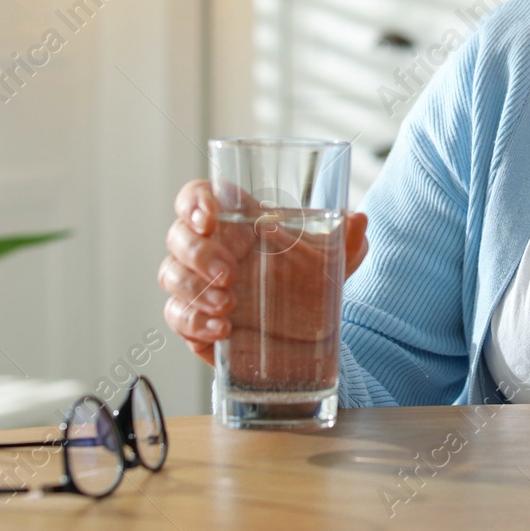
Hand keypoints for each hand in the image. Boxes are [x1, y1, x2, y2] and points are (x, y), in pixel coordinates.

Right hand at [159, 179, 369, 363]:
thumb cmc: (311, 281)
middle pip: (178, 236)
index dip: (193, 202)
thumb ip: (348, 237)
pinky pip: (176, 316)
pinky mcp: (195, 320)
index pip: (197, 197)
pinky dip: (193, 321)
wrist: (311, 333)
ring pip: (170, 275)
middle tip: (230, 273)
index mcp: (236, 221)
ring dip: (193, 289)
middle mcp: (211, 249)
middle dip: (197, 253)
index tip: (207, 217)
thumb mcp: (335, 258)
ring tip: (229, 304)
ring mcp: (199, 285)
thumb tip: (359, 220)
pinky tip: (221, 329)